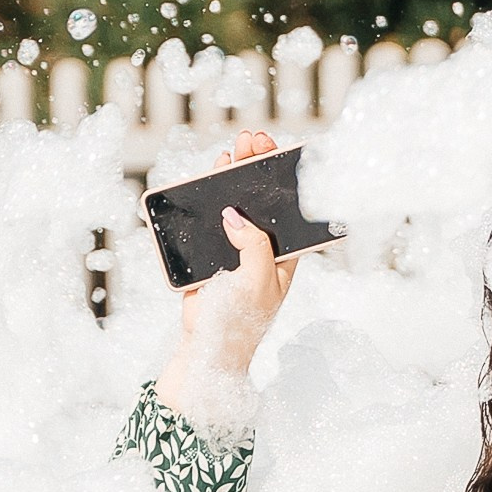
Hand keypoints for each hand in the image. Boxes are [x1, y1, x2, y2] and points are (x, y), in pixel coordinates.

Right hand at [157, 130, 299, 411]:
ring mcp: (231, 249)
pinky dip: (204, 198)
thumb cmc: (240, 321)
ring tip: (230, 151)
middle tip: (250, 140)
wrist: (205, 351)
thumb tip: (234, 213)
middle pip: (258, 199)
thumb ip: (252, 245)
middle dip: (255, 168)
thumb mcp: (258, 281)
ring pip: (230, 205)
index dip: (282, 179)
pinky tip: (206, 178)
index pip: (286, 208)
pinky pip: (205, 220)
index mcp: (282, 255)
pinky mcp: (206, 254)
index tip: (276, 150)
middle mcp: (259, 248)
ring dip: (229, 178)